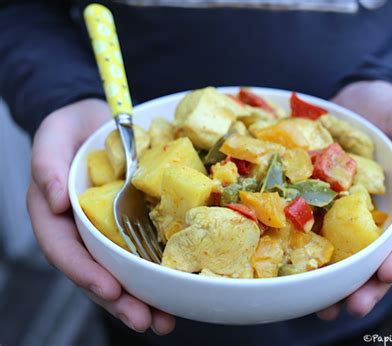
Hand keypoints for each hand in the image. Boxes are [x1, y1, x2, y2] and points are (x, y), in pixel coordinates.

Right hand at [27, 99, 174, 334]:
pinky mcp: (132, 223)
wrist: (100, 122)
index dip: (85, 273)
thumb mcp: (53, 135)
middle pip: (96, 273)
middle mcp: (82, 230)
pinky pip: (143, 250)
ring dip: (143, 298)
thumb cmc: (71, 129)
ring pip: (122, 271)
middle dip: (120, 301)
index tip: (109, 290)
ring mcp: (108, 230)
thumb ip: (46, 164)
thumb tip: (54, 201)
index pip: (65, 251)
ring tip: (165, 320)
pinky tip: (176, 289)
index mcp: (56, 216)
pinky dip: (157, 272)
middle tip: (147, 321)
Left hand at [317, 80, 391, 319]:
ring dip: (337, 283)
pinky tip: (295, 273)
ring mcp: (351, 214)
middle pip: (380, 258)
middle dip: (368, 286)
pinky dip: (310, 255)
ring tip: (322, 307)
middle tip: (350, 307)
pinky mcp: (324, 206)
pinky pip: (318, 233)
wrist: (356, 102)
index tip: (388, 274)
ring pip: (349, 256)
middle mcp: (381, 216)